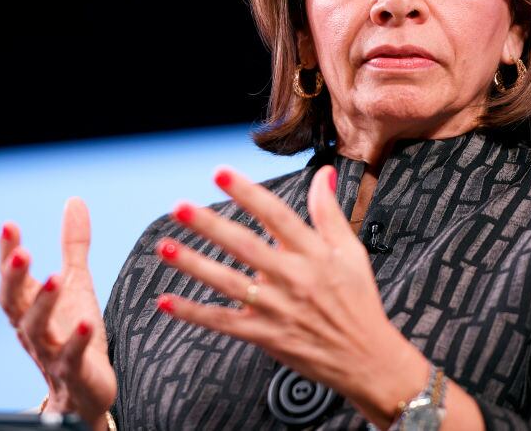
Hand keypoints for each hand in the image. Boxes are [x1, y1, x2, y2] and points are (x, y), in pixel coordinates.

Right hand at [0, 197, 116, 426]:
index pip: (11, 277)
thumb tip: (74, 200)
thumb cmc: (74, 331)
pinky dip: (77, 340)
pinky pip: (71, 356)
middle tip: (21, 252)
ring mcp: (50, 350)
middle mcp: (32, 327)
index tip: (9, 225)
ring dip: (44, 302)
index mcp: (29, 305)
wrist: (84, 390)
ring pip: (37, 328)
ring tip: (56, 276)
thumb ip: (72, 245)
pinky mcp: (73, 371)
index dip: (7, 253)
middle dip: (15, 277)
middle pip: (14, 302)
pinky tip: (87, 321)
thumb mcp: (76, 282)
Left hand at [152, 165, 427, 418]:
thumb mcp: (351, 251)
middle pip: (244, 246)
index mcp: (312, 253)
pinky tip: (166, 300)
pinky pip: (222, 322)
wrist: (366, 359)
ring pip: (227, 282)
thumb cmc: (358, 301)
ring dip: (193, 264)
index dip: (247, 192)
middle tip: (179, 207)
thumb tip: (324, 172)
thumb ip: (329, 211)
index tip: (219, 173)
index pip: (275, 215)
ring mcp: (276, 308)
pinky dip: (193, 313)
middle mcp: (292, 278)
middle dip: (210, 225)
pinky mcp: (264, 335)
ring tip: (164, 246)